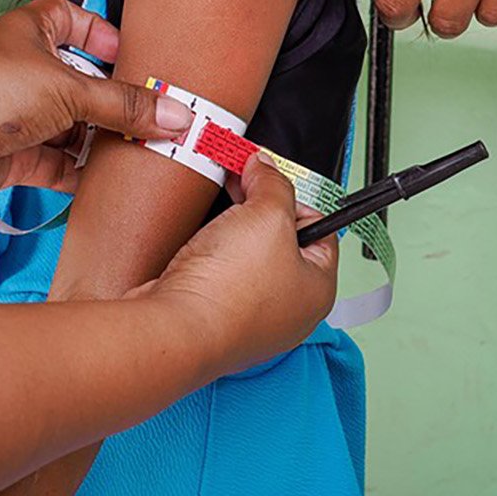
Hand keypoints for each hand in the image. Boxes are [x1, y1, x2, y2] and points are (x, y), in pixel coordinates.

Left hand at [0, 0, 193, 202]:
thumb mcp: (68, 88)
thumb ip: (124, 106)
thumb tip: (177, 115)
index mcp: (38, 31)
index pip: (84, 25)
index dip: (112, 41)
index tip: (146, 62)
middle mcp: (32, 72)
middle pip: (88, 85)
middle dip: (120, 104)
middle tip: (166, 120)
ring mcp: (25, 116)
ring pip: (77, 129)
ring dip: (106, 143)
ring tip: (152, 154)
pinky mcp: (18, 156)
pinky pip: (61, 166)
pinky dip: (85, 174)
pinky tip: (116, 181)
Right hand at [141, 158, 337, 373]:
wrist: (176, 327)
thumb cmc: (230, 290)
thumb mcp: (267, 214)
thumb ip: (272, 184)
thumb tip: (267, 168)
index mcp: (317, 289)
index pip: (320, 229)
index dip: (293, 197)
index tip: (268, 176)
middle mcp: (289, 309)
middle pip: (281, 242)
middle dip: (257, 210)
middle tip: (239, 184)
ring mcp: (251, 317)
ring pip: (247, 258)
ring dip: (231, 231)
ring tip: (217, 212)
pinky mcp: (216, 318)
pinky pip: (220, 276)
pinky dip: (210, 255)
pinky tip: (199, 241)